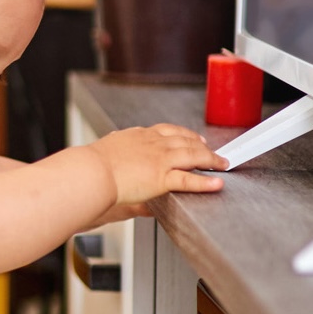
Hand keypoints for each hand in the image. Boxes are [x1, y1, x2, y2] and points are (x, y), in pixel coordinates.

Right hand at [88, 124, 225, 207]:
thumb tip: (120, 159)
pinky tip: (217, 182)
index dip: (182, 133)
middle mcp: (152, 144)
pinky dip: (205, 181)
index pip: (166, 130)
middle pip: (184, 140)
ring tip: (222, 164)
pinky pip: (189, 179)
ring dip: (210, 159)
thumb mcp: (107, 154)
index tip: (190, 136)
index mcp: (138, 136)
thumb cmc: (91, 166)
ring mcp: (159, 159)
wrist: (90, 172)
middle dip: (201, 144)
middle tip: (212, 150)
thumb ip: (118, 159)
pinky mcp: (161, 177)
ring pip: (192, 155)